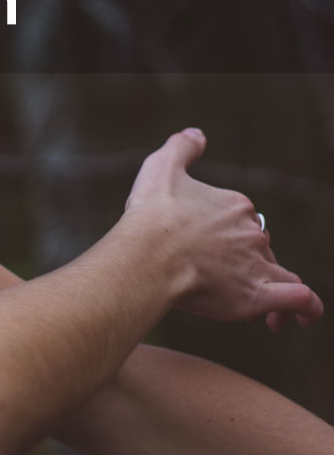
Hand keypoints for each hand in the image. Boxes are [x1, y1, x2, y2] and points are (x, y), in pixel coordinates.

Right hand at [120, 129, 322, 326]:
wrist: (148, 255)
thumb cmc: (152, 215)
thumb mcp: (161, 167)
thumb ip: (182, 148)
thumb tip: (198, 134)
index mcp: (235, 205)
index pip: (243, 222)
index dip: (229, 238)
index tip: (208, 253)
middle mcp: (251, 233)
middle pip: (259, 249)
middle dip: (246, 265)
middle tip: (222, 284)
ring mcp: (256, 264)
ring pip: (282, 275)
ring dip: (278, 288)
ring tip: (270, 313)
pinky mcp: (257, 296)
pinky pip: (300, 300)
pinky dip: (306, 309)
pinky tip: (298, 320)